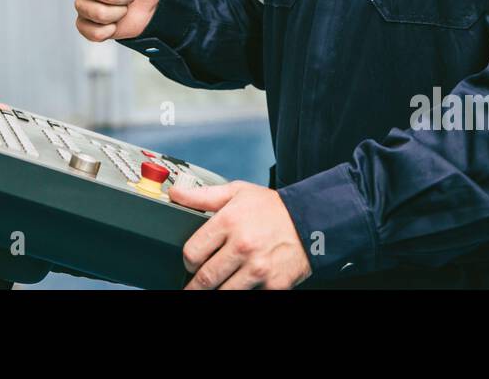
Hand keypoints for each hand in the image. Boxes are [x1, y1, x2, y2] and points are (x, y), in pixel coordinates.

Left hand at [171, 180, 312, 289]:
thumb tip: (175, 194)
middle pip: (205, 278)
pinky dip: (243, 291)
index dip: (188, 260)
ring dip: (216, 291)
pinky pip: (248, 296)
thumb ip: (203, 196)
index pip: (192, 252)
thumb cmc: (273, 207)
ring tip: (214, 287)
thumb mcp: (238, 192)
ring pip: (223, 293)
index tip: (191, 263)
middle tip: (192, 286)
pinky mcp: (274, 285)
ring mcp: (259, 268)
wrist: (313, 220)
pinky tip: (242, 284)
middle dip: (195, 285)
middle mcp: (243, 246)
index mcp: (229, 222)